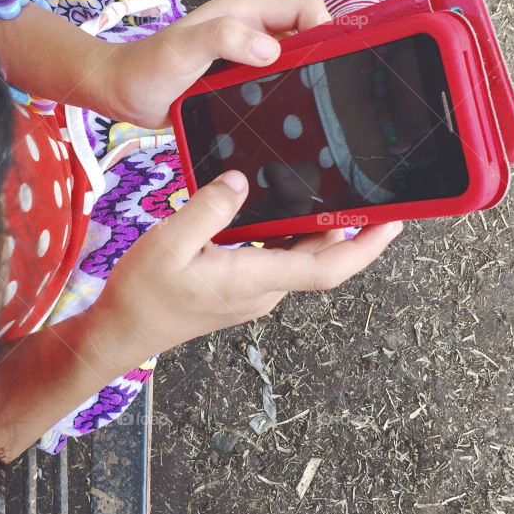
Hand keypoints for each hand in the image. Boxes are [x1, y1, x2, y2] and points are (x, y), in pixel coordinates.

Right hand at [89, 171, 402, 367]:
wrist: (119, 332)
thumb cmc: (142, 296)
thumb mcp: (170, 241)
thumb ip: (210, 207)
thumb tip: (242, 181)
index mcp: (255, 279)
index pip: (328, 266)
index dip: (367, 247)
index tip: (394, 224)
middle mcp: (262, 289)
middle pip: (318, 257)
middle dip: (346, 227)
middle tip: (365, 188)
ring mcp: (251, 292)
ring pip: (296, 256)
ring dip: (314, 228)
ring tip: (322, 188)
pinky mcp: (236, 288)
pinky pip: (273, 257)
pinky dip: (284, 233)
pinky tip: (272, 207)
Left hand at [105, 0, 330, 129]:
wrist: (121, 93)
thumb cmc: (146, 67)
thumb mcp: (183, 48)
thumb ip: (222, 39)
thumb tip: (270, 49)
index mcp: (245, 11)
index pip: (306, 9)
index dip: (325, 29)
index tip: (329, 62)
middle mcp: (251, 31)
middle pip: (306, 37)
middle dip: (319, 58)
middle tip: (322, 92)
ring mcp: (247, 58)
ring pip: (293, 64)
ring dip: (303, 80)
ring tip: (307, 108)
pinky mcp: (241, 82)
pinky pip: (274, 85)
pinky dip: (284, 96)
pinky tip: (284, 118)